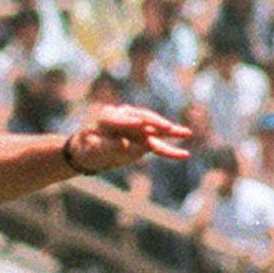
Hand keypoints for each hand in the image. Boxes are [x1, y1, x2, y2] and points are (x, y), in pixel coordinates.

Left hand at [66, 105, 192, 174]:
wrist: (88, 151)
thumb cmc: (87, 147)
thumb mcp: (92, 148)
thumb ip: (107, 145)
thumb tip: (126, 145)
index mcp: (108, 117)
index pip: (120, 119)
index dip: (129, 122)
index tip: (139, 123)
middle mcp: (126, 118)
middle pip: (144, 119)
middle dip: (156, 123)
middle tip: (167, 127)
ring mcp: (136, 128)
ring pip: (155, 130)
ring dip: (170, 132)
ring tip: (187, 133)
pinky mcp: (143, 140)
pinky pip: (158, 144)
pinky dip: (170, 149)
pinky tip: (184, 155)